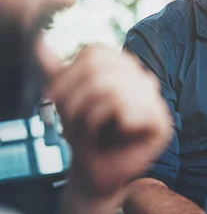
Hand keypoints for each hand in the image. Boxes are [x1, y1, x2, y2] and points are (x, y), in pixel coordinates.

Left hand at [37, 42, 172, 198]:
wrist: (94, 171)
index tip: (53, 99)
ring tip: (90, 131)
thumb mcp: (67, 99)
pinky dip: (109, 126)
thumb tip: (36, 42)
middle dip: (76, 100)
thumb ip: (55, 71)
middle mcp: (144, 80)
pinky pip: (128, 111)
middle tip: (70, 122)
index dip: (69, 74)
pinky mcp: (162, 124)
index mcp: (124, 69)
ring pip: (114, 92)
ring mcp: (156, 101)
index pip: (95, 53)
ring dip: (90, 116)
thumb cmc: (84, 135)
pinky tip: (112, 136)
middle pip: (101, 72)